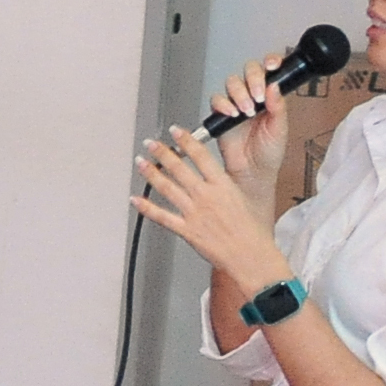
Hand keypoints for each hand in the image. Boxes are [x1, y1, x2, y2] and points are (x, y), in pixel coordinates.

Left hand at [133, 126, 282, 284]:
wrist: (250, 254)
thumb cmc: (250, 230)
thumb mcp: (242, 198)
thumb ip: (223, 185)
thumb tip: (211, 174)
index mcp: (223, 185)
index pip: (201, 156)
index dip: (185, 140)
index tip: (175, 131)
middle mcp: (206, 196)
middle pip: (179, 168)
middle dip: (162, 152)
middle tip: (150, 143)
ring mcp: (194, 213)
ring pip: (167, 188)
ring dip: (151, 173)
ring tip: (140, 162)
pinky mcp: (186, 230)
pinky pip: (161, 216)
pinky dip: (146, 208)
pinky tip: (135, 199)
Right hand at [201, 56, 289, 184]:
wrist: (253, 173)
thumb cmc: (269, 153)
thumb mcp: (280, 128)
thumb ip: (278, 106)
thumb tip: (274, 86)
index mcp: (271, 96)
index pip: (270, 70)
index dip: (270, 62)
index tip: (272, 65)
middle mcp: (253, 96)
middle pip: (248, 71)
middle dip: (253, 79)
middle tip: (257, 96)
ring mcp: (236, 103)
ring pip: (232, 83)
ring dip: (239, 93)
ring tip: (246, 111)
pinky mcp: (220, 114)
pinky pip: (217, 100)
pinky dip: (223, 105)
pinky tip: (233, 114)